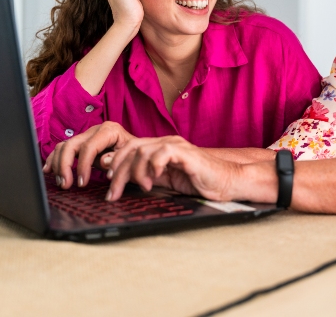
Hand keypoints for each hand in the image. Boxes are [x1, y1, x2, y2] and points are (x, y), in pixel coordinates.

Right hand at [42, 121, 136, 188]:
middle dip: (65, 165)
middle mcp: (95, 130)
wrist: (138, 150)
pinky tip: (48, 170)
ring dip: (58, 164)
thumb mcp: (131, 156)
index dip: (82, 166)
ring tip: (62, 182)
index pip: (89, 147)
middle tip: (66, 185)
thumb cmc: (134, 154)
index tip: (82, 183)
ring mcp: (86, 135)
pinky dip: (54, 159)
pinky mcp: (81, 142)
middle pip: (71, 144)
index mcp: (109, 130)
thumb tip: (102, 161)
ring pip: (64, 146)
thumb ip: (117, 158)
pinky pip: (62, 148)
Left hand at [101, 136, 241, 201]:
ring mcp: (176, 146)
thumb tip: (123, 181)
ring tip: (142, 187)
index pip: (130, 149)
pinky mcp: (186, 153)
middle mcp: (166, 143)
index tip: (109, 184)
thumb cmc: (200, 182)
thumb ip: (147, 177)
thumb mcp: (166, 182)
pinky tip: (154, 179)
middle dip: (118, 171)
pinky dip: (154, 166)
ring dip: (135, 172)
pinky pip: (163, 152)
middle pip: (131, 149)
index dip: (116, 165)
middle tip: (113, 192)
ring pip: (142, 150)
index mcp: (160, 148)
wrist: (226, 182)